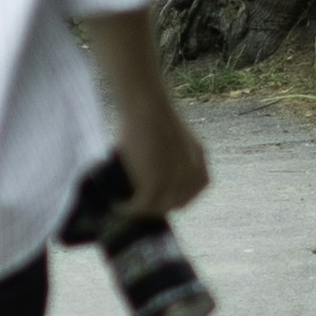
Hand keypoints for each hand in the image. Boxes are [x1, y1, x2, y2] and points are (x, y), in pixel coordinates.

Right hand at [113, 78, 210, 220]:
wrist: (146, 104)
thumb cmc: (153, 114)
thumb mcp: (174, 140)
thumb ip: (172, 160)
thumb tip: (152, 175)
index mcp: (200, 167)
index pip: (185, 197)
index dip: (167, 202)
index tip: (148, 201)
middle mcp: (192, 178)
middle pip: (171, 205)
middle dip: (152, 207)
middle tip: (130, 205)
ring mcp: (176, 183)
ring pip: (155, 208)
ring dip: (137, 210)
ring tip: (120, 207)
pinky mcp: (156, 184)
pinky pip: (140, 206)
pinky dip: (127, 209)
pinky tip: (115, 206)